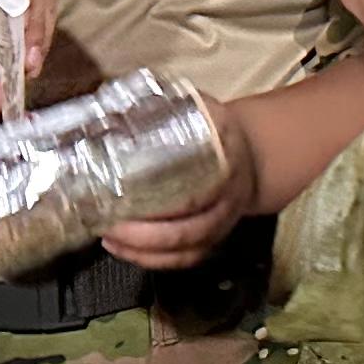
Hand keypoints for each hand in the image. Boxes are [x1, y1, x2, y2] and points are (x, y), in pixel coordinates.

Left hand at [101, 99, 254, 266]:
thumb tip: (118, 102)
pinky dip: (153, 261)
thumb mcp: (200, 111)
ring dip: (145, 252)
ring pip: (186, 250)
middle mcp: (226, 200)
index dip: (162, 202)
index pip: (196, 192)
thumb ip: (167, 106)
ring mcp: (221, 224)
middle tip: (109, 224)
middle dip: (144, 235)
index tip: (124, 195)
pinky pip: (185, 259)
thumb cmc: (215, 132)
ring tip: (109, 239)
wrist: (254, 156)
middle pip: (188, 230)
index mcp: (224, 164)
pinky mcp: (212, 240)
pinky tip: (124, 250)